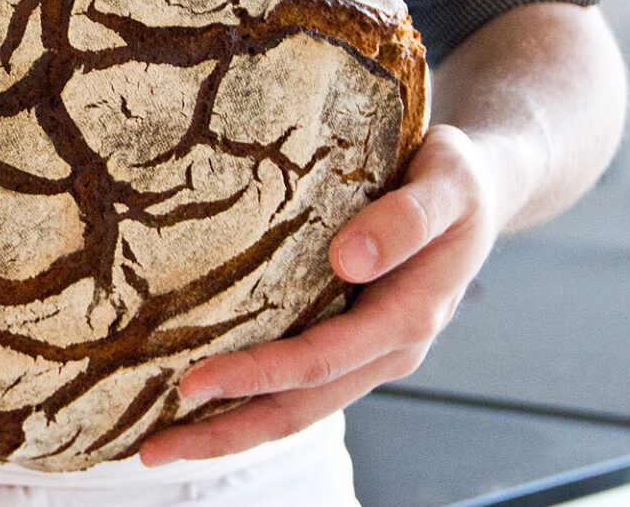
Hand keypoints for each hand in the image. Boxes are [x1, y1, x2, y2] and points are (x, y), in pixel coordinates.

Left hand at [138, 124, 500, 464]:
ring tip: (161, 441)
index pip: (319, 361)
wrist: (477, 192)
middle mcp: (385, 349)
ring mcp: (366, 351)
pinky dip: (250, 399)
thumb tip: (349, 259)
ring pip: (295, 406)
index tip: (191, 383)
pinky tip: (204, 400)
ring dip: (231, 428)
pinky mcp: (348, 339)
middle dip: (225, 430)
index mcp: (408, 319)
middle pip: (298, 407)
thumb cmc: (459, 183)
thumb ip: (406, 221)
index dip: (255, 376)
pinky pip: (297, 383)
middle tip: (152, 448)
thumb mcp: (448, 186)